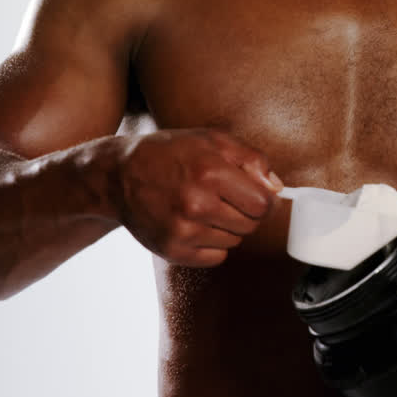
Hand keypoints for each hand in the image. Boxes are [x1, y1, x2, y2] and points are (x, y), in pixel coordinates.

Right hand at [108, 128, 282, 266]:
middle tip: (223, 197)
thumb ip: (252, 159)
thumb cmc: (171, 153)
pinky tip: (194, 224)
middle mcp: (196, 204)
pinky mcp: (172, 251)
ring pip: (234, 241)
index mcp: (210, 172)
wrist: (119, 175)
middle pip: (251, 225)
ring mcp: (182, 231)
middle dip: (245, 212)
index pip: (263, 204)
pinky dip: (211, 244)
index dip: (262, 199)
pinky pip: (216, 257)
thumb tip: (276, 188)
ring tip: (203, 207)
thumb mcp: (212, 140)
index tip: (252, 193)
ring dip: (226, 227)